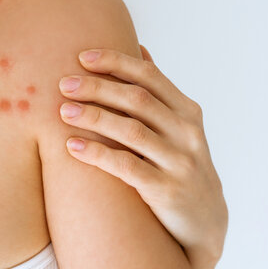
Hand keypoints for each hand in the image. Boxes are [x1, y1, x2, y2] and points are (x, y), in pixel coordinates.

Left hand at [58, 45, 227, 257]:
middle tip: (64, 83)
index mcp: (187, 111)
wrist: (204, 219)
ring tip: (63, 111)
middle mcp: (187, 132)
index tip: (83, 57)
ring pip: (131, 131)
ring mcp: (179, 162)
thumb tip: (140, 49)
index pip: (150, 76)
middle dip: (98, 87)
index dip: (116, 62)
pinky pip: (127, 167)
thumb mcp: (179, 127)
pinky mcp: (167, 190)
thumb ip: (159, 92)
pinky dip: (98, 154)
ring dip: (94, 117)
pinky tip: (73, 146)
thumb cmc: (180, 164)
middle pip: (138, 99)